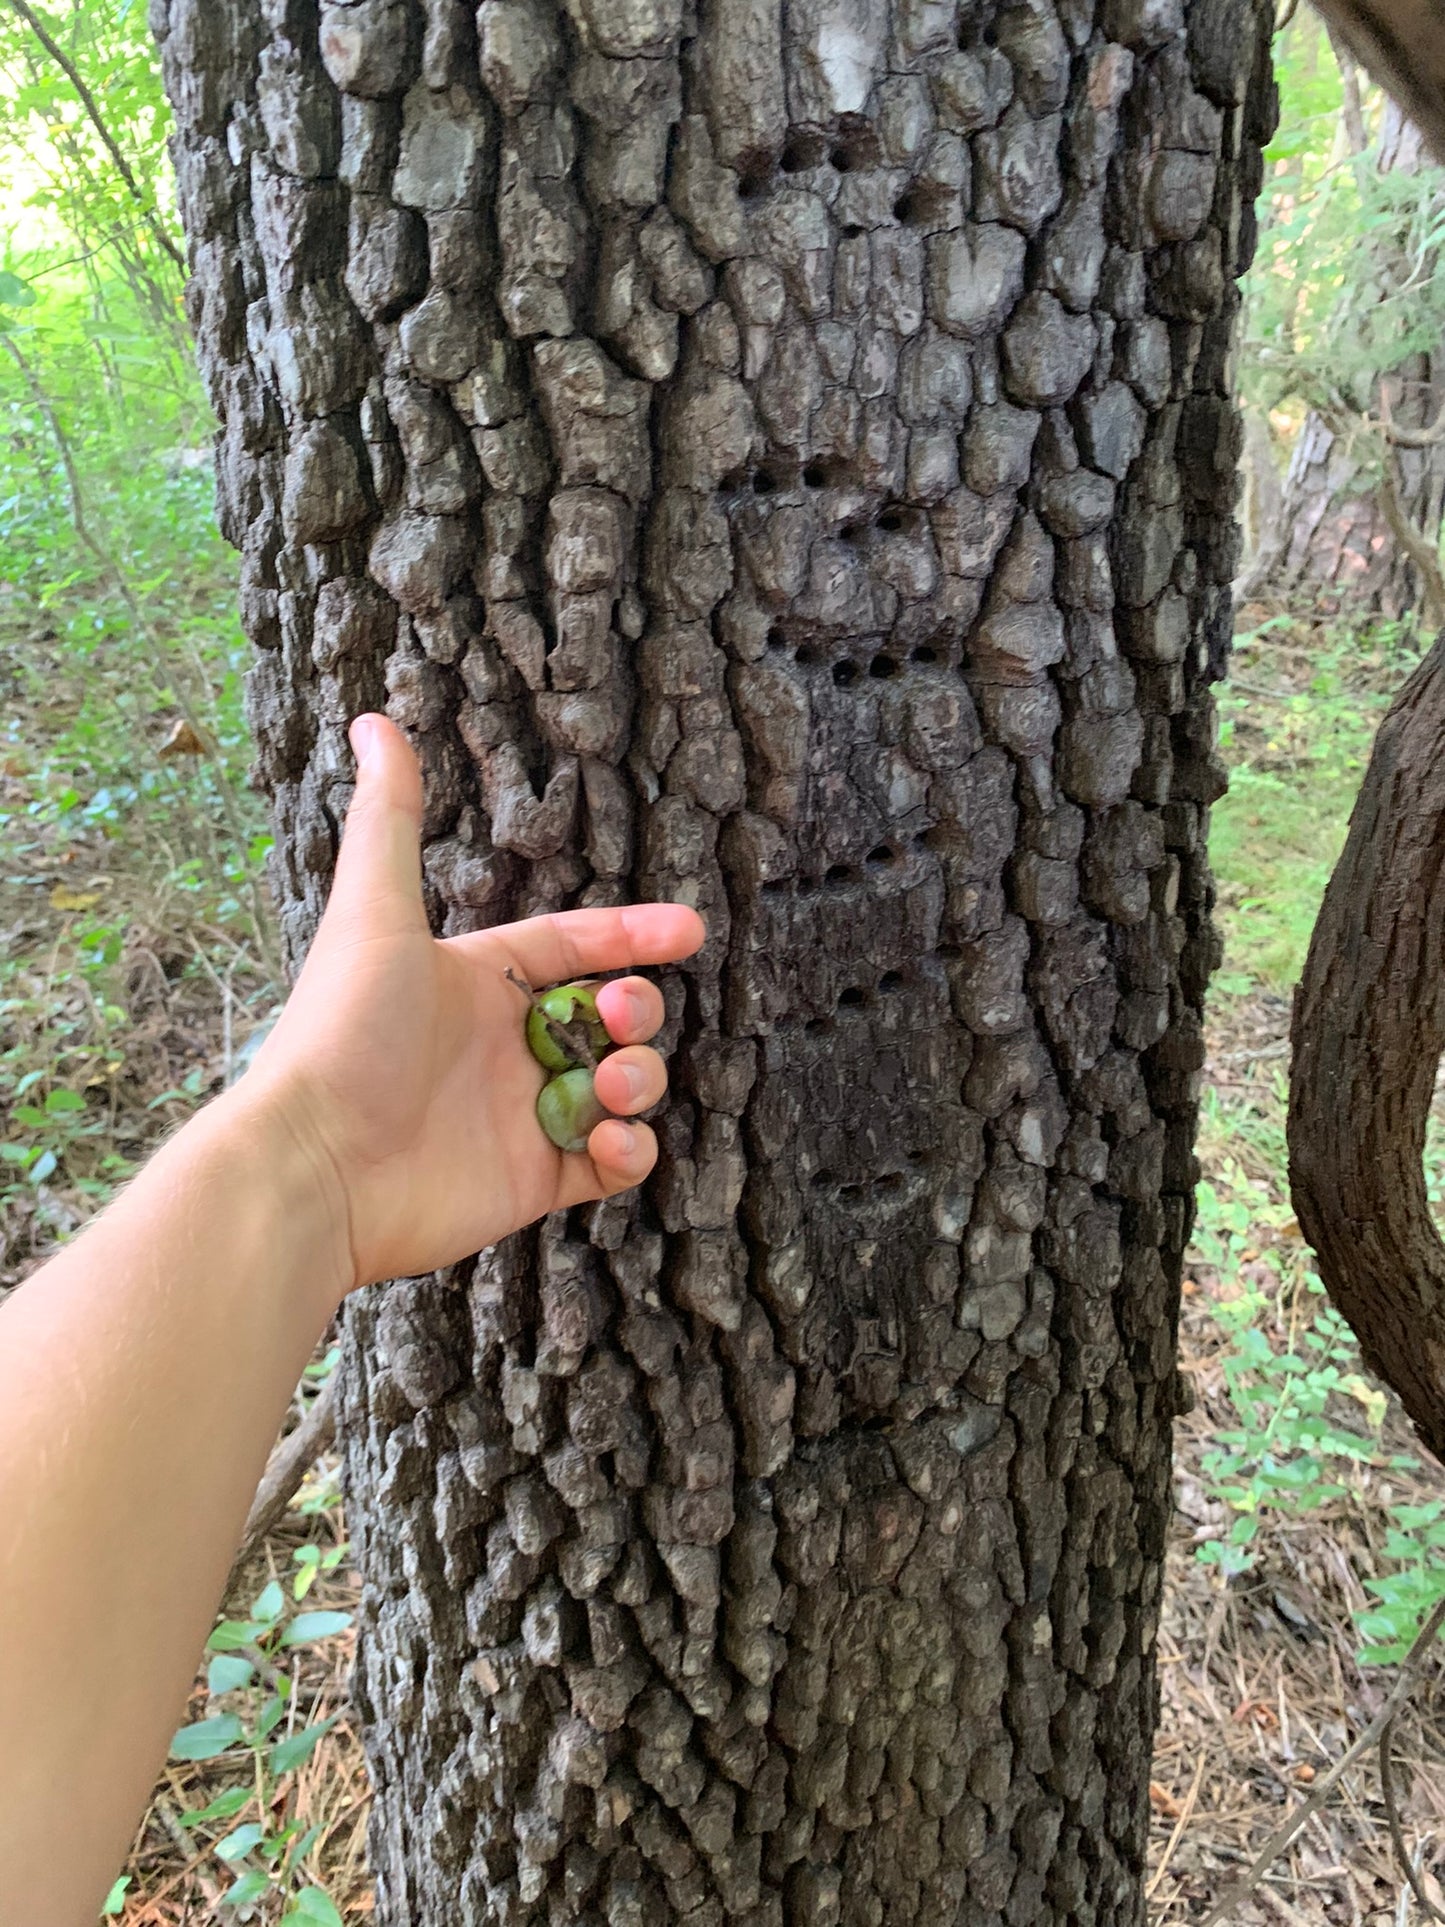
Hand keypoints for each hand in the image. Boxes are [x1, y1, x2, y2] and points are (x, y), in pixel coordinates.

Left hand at [238, 714, 704, 1301]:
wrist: (315, 1167)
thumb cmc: (343, 1034)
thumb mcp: (373, 913)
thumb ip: (390, 820)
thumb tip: (373, 719)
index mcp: (475, 981)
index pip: (573, 946)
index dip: (632, 934)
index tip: (689, 930)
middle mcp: (504, 1046)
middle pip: (611, 1016)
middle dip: (638, 1009)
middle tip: (622, 1016)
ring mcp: (522, 1117)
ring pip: (622, 1087)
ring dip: (641, 1078)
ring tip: (615, 1084)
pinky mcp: (533, 1183)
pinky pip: (611, 1163)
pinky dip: (628, 1150)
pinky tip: (608, 1139)